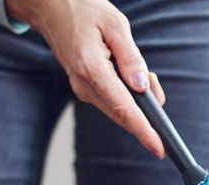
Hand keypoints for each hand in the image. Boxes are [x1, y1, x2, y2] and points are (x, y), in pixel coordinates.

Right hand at [6, 0, 166, 156]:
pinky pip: (111, 101)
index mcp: (91, 69)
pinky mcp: (84, 88)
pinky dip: (128, 97)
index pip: (123, 108)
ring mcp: (82, 89)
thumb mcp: (115, 25)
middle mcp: (84, 85)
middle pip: (121, 115)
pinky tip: (134, 80)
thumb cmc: (83, 9)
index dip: (143, 130)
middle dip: (147, 114)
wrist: (50, 7)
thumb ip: (131, 57)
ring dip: (138, 102)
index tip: (158, 147)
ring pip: (117, 110)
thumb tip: (142, 86)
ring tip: (147, 76)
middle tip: (158, 94)